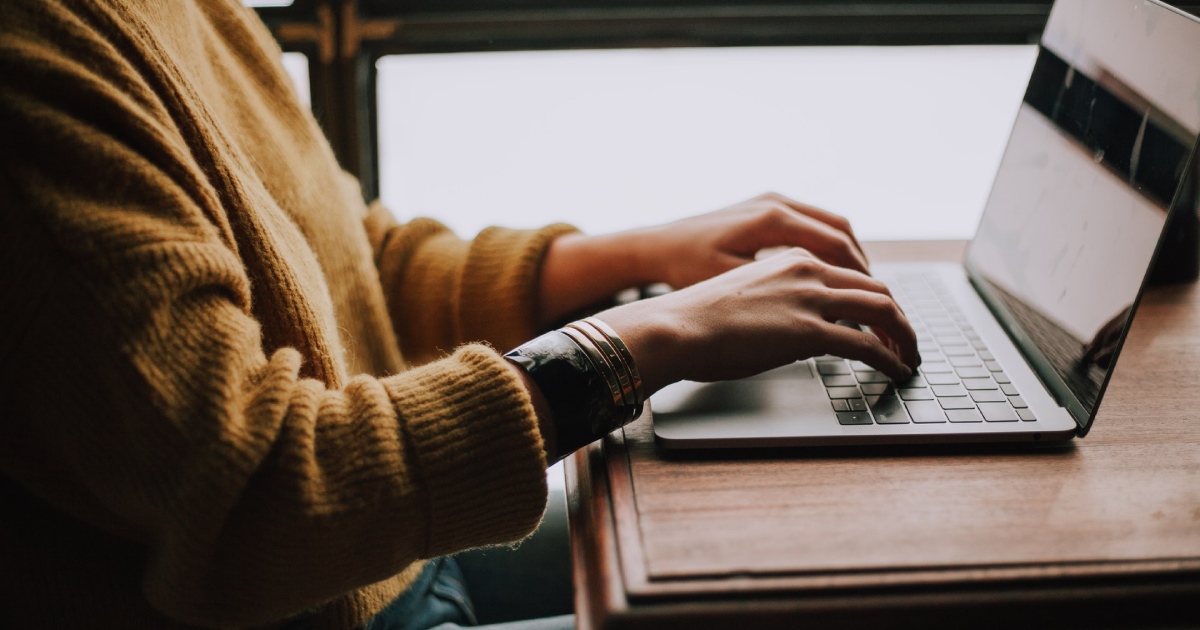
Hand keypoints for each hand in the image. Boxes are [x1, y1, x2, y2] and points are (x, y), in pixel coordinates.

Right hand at [596, 248, 918, 395]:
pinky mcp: (809, 331)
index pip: (851, 274)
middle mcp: (807, 270)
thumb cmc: (696, 319)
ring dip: (904, 336)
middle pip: (876, 289)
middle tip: (907, 341)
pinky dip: (890, 358)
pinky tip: (896, 371)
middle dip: (899, 318)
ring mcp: (810, 298)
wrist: (675, 326)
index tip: (883, 321)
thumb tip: (796, 333)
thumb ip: (780, 304)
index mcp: (792, 259)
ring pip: (883, 310)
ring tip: (910, 358)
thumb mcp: (746, 298)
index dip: (875, 299)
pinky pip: (868, 344)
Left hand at [634, 192, 868, 289]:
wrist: (656, 246)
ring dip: (849, 255)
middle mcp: (776, 202)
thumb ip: (779, 293)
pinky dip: (829, 246)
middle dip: (862, 267)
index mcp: (772, 219)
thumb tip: (825, 312)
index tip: (874, 303)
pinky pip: (812, 223)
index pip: (836, 246)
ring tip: (860, 288)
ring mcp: (771, 200)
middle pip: (841, 231)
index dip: (861, 277)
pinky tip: (831, 273)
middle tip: (876, 299)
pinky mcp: (765, 206)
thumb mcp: (733, 285)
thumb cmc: (686, 268)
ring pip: (830, 224)